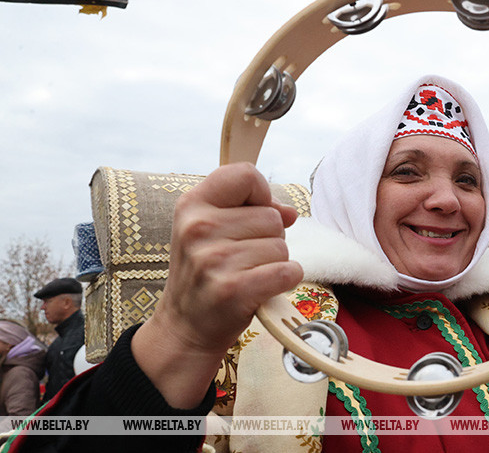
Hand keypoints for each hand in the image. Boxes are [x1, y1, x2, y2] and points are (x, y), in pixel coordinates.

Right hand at [132, 163, 303, 406]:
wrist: (185, 327)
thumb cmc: (206, 273)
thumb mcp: (213, 230)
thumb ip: (252, 210)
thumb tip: (290, 213)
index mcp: (192, 205)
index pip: (245, 174)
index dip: (261, 194)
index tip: (253, 213)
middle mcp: (199, 228)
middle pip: (272, 217)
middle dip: (269, 238)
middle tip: (242, 260)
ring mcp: (214, 259)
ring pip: (281, 246)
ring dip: (274, 263)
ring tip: (246, 275)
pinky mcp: (233, 289)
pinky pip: (287, 271)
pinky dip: (285, 281)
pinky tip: (262, 288)